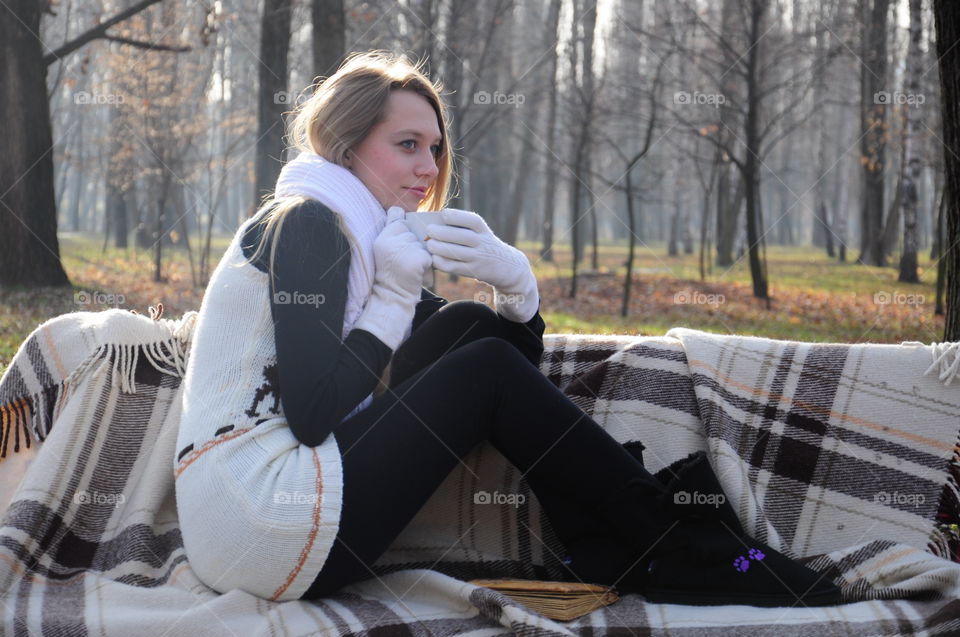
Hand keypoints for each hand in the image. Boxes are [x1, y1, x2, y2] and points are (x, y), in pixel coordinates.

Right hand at [371, 207, 431, 298]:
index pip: (398, 216)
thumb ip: (393, 233)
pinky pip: (429, 256)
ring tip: (410, 269)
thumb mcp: (385, 251)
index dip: (404, 229)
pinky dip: (427, 266)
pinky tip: (416, 274)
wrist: (392, 298)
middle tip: (404, 262)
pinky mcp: (418, 258)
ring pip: (423, 244)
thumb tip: (404, 211)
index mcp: (382, 237)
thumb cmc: (391, 275)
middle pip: (413, 232)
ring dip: (421, 256)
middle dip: (414, 246)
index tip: (400, 244)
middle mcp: (391, 240)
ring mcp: (405, 248)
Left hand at [425, 208, 539, 322]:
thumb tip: (435, 224)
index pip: (473, 220)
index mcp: (484, 230)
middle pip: (463, 236)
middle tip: (429, 230)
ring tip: (429, 244)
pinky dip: (442, 263)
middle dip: (443, 232)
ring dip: (440, 248)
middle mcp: (483, 243)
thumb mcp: (481, 234)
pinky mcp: (475, 272)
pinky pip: (455, 267)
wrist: (508, 267)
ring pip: (457, 253)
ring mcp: (480, 258)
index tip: (444, 214)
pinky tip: (434, 258)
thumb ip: (463, 229)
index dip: (458, 216)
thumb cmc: (484, 246)